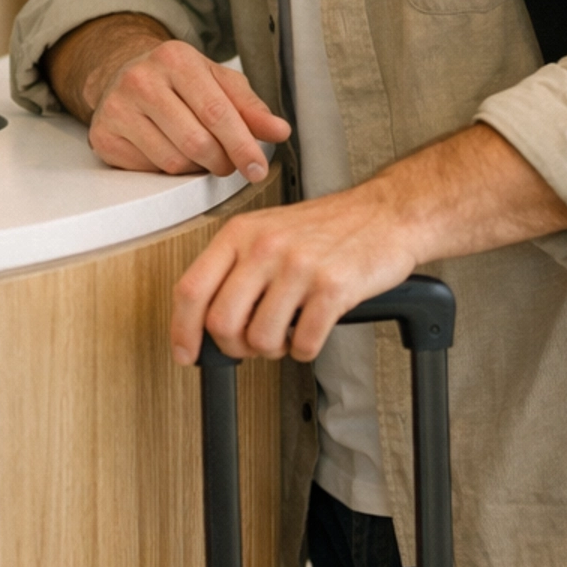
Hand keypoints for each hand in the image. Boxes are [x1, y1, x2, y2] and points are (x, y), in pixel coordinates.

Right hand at [76, 29, 289, 184]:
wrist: (123, 73)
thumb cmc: (177, 79)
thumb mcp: (217, 81)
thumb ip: (250, 106)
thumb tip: (279, 130)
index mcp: (176, 58)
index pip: (217, 112)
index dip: (242, 146)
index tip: (257, 169)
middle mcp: (141, 79)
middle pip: (196, 142)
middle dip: (221, 161)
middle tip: (226, 162)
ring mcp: (118, 107)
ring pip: (173, 161)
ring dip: (194, 167)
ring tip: (196, 151)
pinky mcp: (104, 135)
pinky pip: (149, 170)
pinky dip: (167, 169)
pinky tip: (168, 149)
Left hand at [171, 189, 419, 365]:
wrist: (384, 213)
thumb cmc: (326, 226)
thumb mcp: (266, 231)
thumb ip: (235, 268)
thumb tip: (205, 320)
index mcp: (240, 233)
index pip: (192, 288)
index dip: (182, 330)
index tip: (186, 353)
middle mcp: (264, 246)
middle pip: (222, 322)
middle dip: (234, 346)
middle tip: (250, 345)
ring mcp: (298, 266)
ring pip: (261, 338)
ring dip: (273, 349)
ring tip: (287, 332)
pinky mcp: (332, 287)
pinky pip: (304, 343)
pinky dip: (305, 349)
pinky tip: (311, 330)